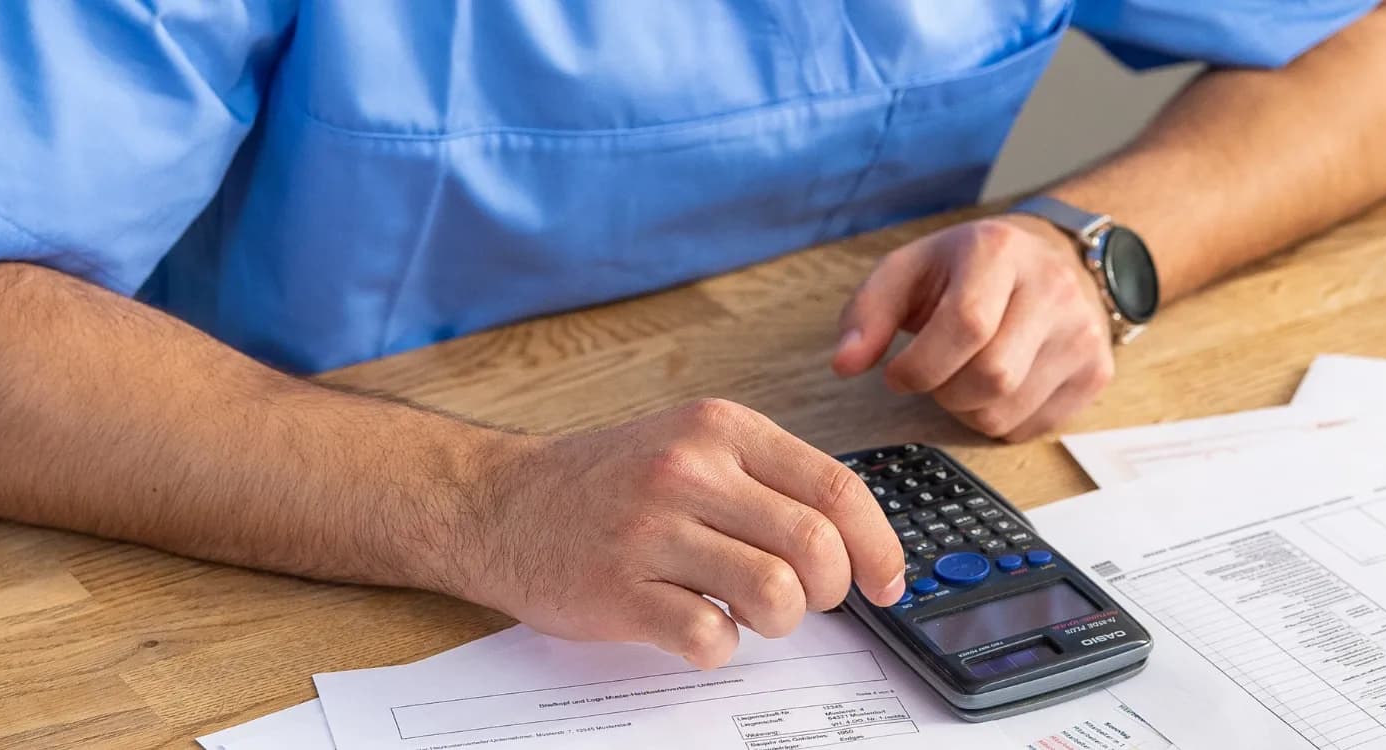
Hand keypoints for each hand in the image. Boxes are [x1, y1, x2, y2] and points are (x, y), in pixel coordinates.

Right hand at [435, 399, 905, 668]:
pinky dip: (717, 647)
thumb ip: (769, 480)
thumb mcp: (692, 446)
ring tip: (742, 609)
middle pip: (815, 545)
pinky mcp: (618, 590)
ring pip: (774, 595)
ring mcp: (651, 530)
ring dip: (775, 621)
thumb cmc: (609, 482)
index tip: (887, 582)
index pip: (836, 487)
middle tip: (805, 599)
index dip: (878, 546)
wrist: (498, 502)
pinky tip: (693, 625)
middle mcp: (688, 470)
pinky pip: (709, 638)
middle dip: (829, 590)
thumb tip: (856, 542)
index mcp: (720, 429)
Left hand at [833, 215, 1114, 441]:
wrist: (1052, 258)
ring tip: (965, 376)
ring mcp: (1083, 334)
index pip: (967, 326)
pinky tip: (999, 386)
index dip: (920, 366)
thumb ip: (868, 313)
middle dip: (944, 392)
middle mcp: (1053, 289)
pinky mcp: (1097, 372)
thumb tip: (844, 365)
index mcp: (1000, 252)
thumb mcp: (909, 270)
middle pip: (993, 377)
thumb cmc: (966, 269)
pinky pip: (1034, 427)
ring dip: (968, 410)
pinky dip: (1002, 420)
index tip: (897, 373)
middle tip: (933, 376)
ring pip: (1009, 410)